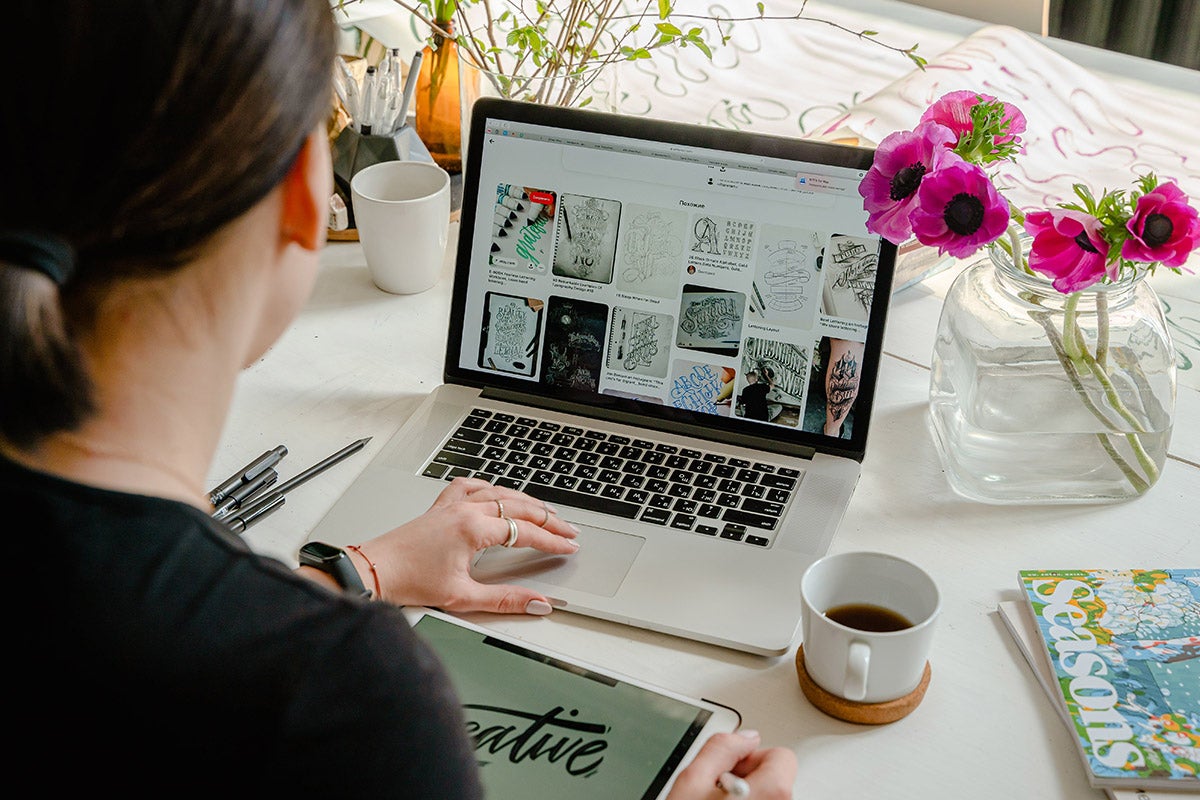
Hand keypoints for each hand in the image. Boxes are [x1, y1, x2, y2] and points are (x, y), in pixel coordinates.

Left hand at [350, 478, 579, 613]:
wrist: (374, 571)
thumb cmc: (409, 582)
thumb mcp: (463, 597)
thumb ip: (505, 599)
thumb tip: (536, 602)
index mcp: (472, 529)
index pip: (525, 531)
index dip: (552, 540)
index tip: (569, 546)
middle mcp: (464, 511)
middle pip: (518, 507)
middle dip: (548, 519)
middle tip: (568, 530)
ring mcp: (451, 506)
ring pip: (499, 492)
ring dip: (526, 501)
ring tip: (544, 511)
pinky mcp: (439, 508)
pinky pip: (470, 486)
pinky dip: (490, 487)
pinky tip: (496, 491)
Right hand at [666, 730, 795, 799]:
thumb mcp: (692, 780)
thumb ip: (720, 746)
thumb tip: (743, 736)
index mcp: (774, 792)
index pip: (781, 755)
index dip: (749, 756)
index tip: (728, 767)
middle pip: (775, 775)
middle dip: (746, 775)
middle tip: (716, 789)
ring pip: (767, 791)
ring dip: (744, 791)